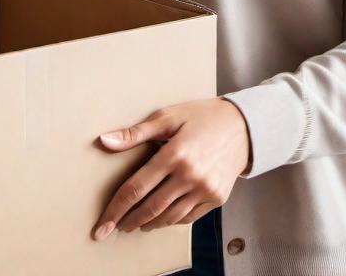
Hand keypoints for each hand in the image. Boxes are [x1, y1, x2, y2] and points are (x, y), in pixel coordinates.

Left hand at [92, 98, 250, 238]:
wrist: (243, 127)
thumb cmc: (200, 116)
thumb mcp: (166, 117)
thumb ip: (134, 133)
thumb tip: (104, 141)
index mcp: (175, 154)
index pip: (137, 187)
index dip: (117, 207)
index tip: (103, 223)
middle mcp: (191, 176)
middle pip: (152, 207)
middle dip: (129, 220)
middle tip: (112, 228)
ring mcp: (205, 189)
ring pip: (170, 216)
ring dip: (149, 223)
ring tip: (134, 224)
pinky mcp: (217, 198)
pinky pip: (189, 217)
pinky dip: (171, 221)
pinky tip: (159, 219)